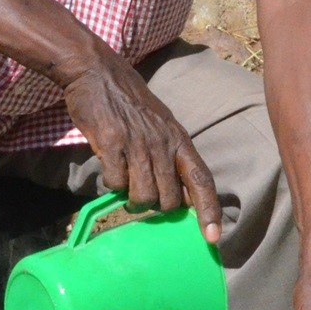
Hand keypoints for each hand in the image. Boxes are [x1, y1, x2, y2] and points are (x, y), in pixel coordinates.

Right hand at [57, 47, 221, 241]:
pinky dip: (111, 184)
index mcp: (179, 139)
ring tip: (124, 184)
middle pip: (168, 199)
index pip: (201, 180)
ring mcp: (137, 144)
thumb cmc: (130, 101)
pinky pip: (115, 183)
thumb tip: (181, 195)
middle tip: (142, 196)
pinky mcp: (111, 144)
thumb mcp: (161, 124)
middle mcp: (163, 144)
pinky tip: (109, 167)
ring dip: (132, 199)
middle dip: (156, 207)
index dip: (209, 211)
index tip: (213, 238)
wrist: (97, 72)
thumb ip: (172, 156)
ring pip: (143, 196)